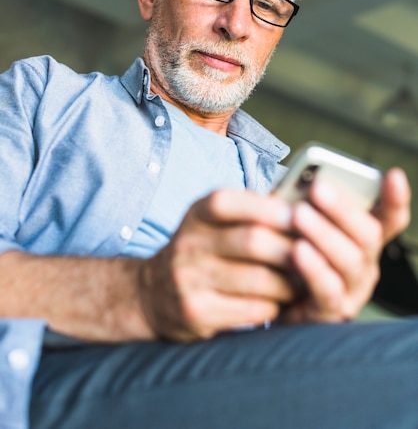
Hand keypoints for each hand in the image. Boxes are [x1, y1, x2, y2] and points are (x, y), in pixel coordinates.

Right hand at [137, 189, 298, 340]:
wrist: (154, 293)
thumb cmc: (202, 250)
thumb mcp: (213, 222)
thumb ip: (250, 211)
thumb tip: (304, 203)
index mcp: (196, 214)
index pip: (228, 202)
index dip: (267, 207)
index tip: (299, 215)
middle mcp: (187, 243)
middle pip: (252, 241)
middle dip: (291, 248)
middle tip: (316, 255)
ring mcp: (188, 279)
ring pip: (258, 279)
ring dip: (289, 282)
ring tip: (303, 281)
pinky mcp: (196, 312)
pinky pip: (252, 309)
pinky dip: (275, 305)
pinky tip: (280, 301)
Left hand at [281, 167, 410, 323]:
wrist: (268, 298)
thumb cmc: (284, 250)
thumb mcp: (295, 222)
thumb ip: (302, 202)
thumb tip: (297, 181)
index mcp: (361, 237)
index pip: (389, 217)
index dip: (394, 198)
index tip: (393, 175)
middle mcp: (365, 263)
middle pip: (368, 235)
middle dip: (343, 209)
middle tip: (318, 188)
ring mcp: (353, 289)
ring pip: (350, 261)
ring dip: (324, 234)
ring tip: (299, 214)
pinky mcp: (331, 312)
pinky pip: (327, 290)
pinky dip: (314, 267)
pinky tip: (297, 249)